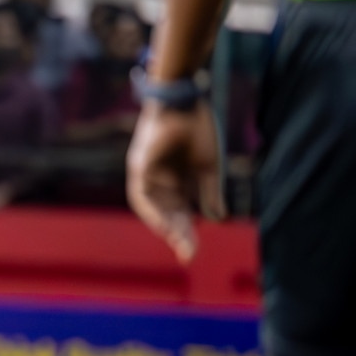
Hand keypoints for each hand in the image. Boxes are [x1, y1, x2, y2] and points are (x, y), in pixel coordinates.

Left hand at [125, 100, 224, 262]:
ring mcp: (147, 174)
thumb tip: (216, 220)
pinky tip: (163, 224)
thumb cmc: (198, 129)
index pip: (179, 213)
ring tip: (178, 242)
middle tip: (188, 255)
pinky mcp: (139, 165)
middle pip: (166, 214)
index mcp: (175, 181)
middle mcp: (158, 181)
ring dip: (164, 226)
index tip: (191, 253)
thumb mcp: (208, 167)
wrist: (185, 100)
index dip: (185, 233)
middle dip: (177, 234)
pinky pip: (141, 193)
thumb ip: (209, 193)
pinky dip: (152, 210)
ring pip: (152, 208)